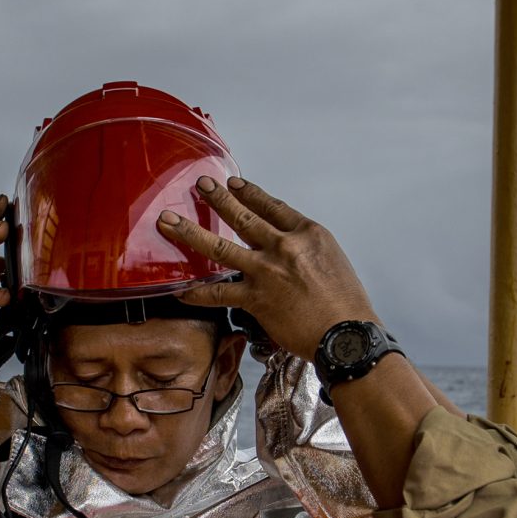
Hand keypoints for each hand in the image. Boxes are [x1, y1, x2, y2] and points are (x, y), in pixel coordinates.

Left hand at [158, 177, 378, 360]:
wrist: (346, 333)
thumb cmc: (346, 304)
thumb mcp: (333, 262)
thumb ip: (305, 252)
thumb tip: (287, 251)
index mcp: (308, 234)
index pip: (272, 206)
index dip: (250, 193)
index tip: (234, 184)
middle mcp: (285, 246)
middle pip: (243, 217)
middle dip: (217, 199)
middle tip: (200, 185)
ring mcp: (267, 271)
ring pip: (220, 247)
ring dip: (190, 232)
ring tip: (169, 222)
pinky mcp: (255, 298)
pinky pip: (218, 292)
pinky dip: (197, 293)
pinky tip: (181, 291)